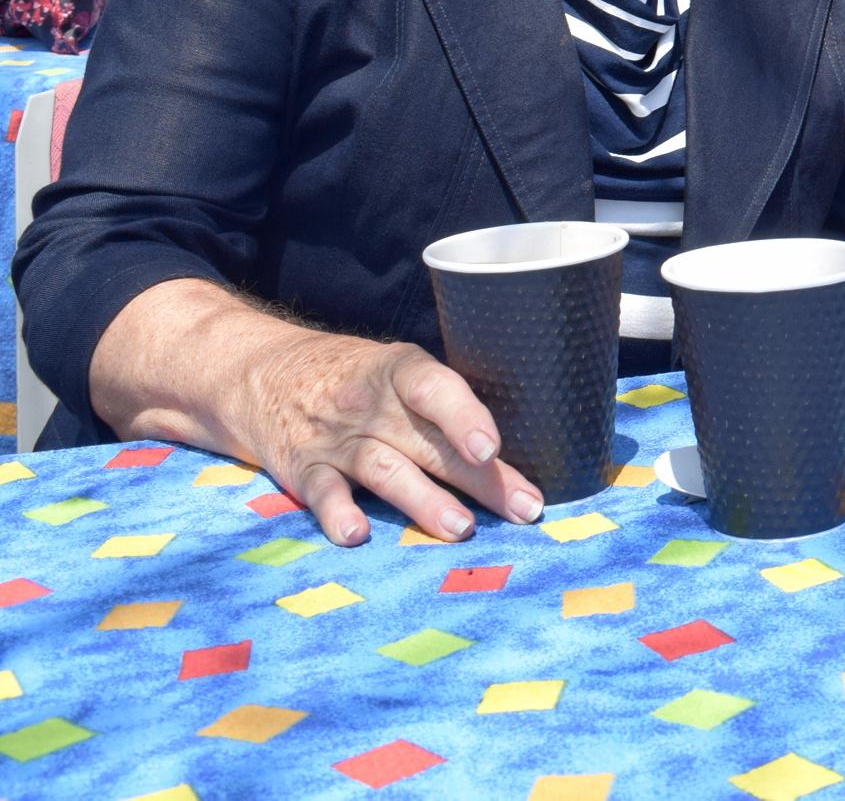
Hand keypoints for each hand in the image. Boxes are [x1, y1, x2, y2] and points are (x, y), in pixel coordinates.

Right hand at [240, 328, 543, 546]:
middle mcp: (369, 404)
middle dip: (479, 480)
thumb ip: (442, 403)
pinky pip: (322, 494)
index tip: (490, 449)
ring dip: (423, 503)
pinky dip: (337, 514)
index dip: (464, 416)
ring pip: (385, 471)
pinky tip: (356, 535)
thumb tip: (511, 450)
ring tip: (460, 529)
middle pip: (428, 444)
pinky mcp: (304, 470)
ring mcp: (336, 439)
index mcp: (400, 371)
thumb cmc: (354, 377)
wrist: (261, 374)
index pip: (434, 388)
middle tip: (521, 509)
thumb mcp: (396, 370)